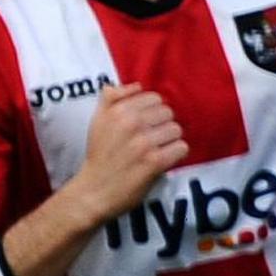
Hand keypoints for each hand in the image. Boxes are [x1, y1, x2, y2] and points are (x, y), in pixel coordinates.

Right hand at [69, 83, 185, 221]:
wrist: (94, 190)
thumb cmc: (99, 154)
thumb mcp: (98, 121)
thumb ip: (112, 99)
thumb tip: (137, 85)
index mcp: (117, 111)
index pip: (155, 98)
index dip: (153, 112)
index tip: (146, 125)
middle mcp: (131, 124)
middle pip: (169, 113)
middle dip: (163, 126)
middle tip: (153, 139)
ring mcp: (144, 143)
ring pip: (177, 130)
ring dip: (171, 141)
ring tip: (158, 150)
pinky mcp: (155, 162)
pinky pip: (181, 148)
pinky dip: (176, 155)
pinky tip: (164, 160)